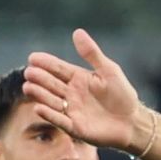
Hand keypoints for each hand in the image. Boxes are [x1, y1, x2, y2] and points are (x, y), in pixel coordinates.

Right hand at [18, 32, 148, 152]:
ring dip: (40, 94)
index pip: (58, 69)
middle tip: (29, 72)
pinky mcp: (75, 127)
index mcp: (78, 78)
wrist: (132, 122)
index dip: (46, 63)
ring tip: (28, 86)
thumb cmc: (122, 95)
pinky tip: (39, 107)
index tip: (33, 57)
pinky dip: (49, 115)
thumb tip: (77, 32)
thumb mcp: (108, 70)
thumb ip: (92, 53)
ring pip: (51, 101)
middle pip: (51, 84)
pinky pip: (60, 121)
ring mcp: (71, 110)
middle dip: (40, 78)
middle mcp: (71, 94)